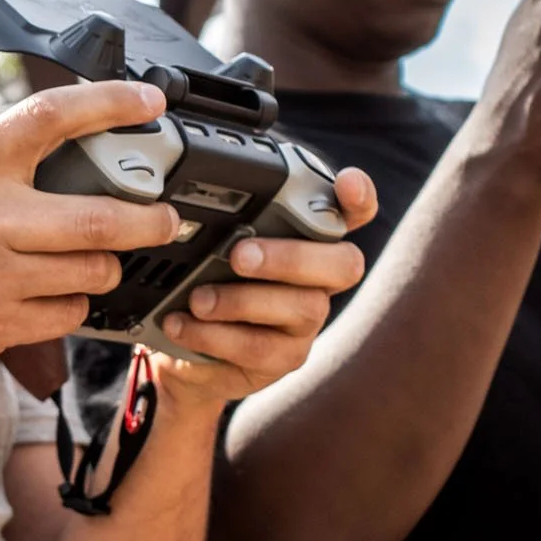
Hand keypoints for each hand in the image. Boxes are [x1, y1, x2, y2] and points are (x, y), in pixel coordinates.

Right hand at [0, 80, 186, 385]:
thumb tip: (36, 144)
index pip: (49, 119)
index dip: (108, 104)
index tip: (149, 102)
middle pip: (101, 219)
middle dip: (150, 220)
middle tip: (165, 218)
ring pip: (92, 273)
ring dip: (103, 267)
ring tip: (89, 260)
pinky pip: (66, 316)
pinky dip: (70, 304)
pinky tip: (48, 295)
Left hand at [149, 170, 377, 403]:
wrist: (183, 353)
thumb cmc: (203, 284)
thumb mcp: (206, 247)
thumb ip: (220, 223)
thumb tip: (188, 200)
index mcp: (306, 240)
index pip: (349, 214)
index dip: (358, 199)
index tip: (346, 182)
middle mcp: (319, 279)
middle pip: (343, 264)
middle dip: (292, 257)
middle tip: (239, 255)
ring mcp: (306, 320)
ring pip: (302, 308)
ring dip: (242, 300)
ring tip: (198, 298)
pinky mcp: (284, 357)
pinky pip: (261, 348)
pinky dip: (215, 335)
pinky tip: (182, 324)